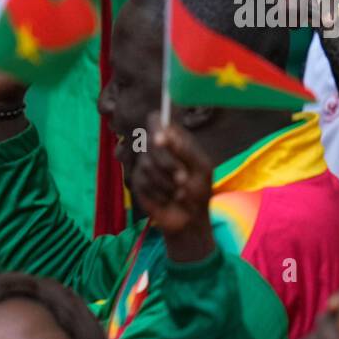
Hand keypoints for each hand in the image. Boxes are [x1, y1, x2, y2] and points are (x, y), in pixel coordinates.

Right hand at [130, 114, 213, 259]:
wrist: (189, 219)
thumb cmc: (199, 190)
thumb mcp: (201, 169)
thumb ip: (186, 151)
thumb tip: (167, 134)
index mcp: (174, 139)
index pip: (156, 120)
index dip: (156, 126)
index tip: (161, 139)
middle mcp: (156, 148)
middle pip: (148, 142)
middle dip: (167, 163)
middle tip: (183, 178)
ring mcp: (144, 163)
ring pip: (146, 164)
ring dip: (166, 182)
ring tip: (180, 193)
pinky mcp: (137, 181)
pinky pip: (143, 181)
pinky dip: (159, 192)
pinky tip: (168, 199)